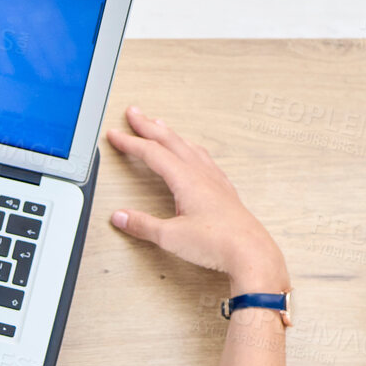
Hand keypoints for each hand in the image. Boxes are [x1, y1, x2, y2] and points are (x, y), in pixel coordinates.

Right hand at [105, 106, 288, 291]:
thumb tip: (121, 216)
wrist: (250, 252)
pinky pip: (203, 159)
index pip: (151, 153)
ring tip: (160, 126)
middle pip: (170, 141)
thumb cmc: (218, 242)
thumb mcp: (170, 236)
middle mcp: (201, 174)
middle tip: (134, 114)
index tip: (115, 135)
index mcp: (186, 179)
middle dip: (148, 126)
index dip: (130, 142)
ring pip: (188, 146)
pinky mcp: (223, 190)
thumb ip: (142, 225)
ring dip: (170, 134)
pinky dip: (190, 148)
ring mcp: (214, 180)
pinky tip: (193, 153)